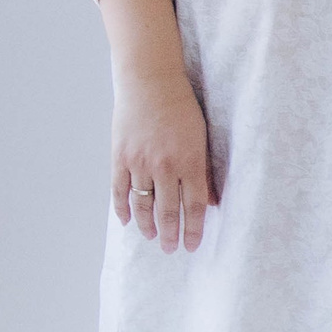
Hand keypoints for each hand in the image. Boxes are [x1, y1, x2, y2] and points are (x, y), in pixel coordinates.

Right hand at [112, 67, 213, 252]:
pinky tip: (126, 220)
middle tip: (171, 249)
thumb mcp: (202, 137)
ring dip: (147, 225)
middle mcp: (164, 166)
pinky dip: (122, 208)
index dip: (193, 228)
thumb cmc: (182, 107)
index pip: (193, 205)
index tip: (192, 246)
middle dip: (170, 234)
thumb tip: (212, 203)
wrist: (150, 81)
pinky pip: (119, 190)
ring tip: (151, 237)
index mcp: (189, 161)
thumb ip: (205, 171)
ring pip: (142, 204)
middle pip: (167, 210)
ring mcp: (139, 162)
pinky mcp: (120, 156)